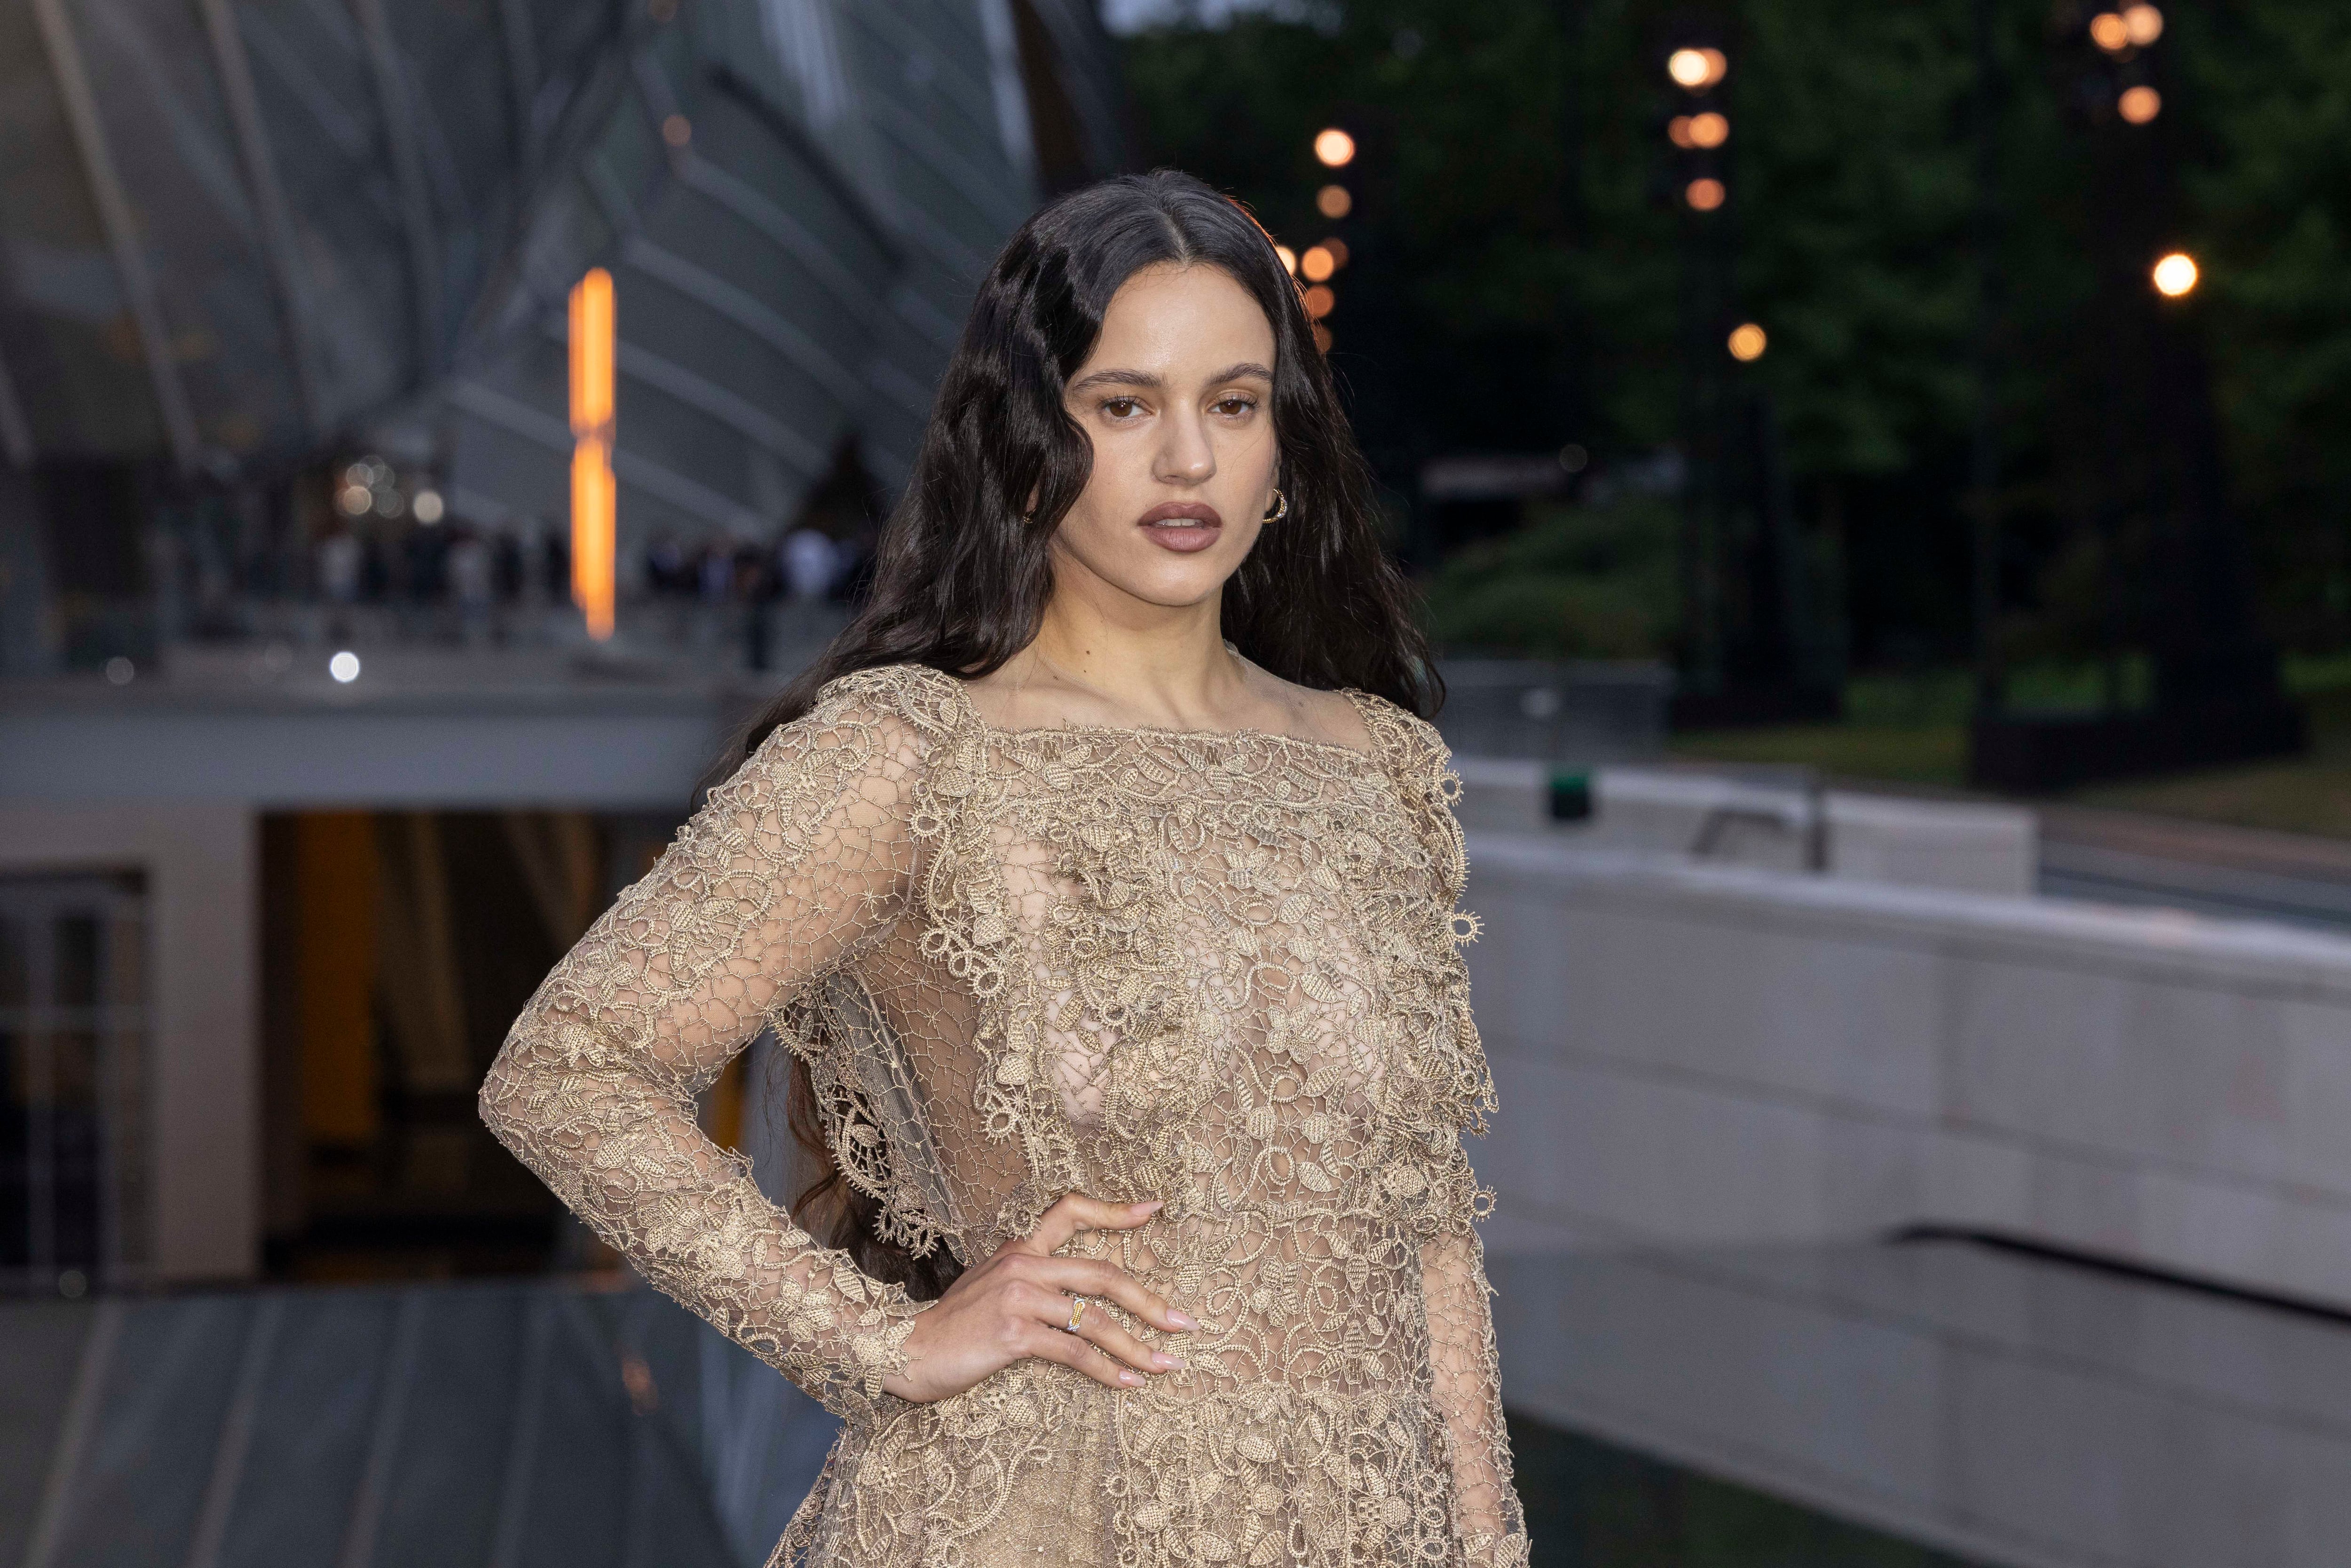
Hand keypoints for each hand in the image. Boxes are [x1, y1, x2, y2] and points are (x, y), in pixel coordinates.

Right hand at [881, 1193, 1196, 1402]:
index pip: (1070, 1211)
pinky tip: (1128, 1384)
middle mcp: (1023, 1263)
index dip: (1114, 1210)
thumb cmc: (953, 1327)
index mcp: (1020, 1248)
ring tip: (1166, 1365)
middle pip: (1102, 1275)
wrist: (904, 1350)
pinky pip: (1074, 1353)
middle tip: (1184, 1324)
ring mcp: (1019, 1297)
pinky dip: (1107, 1370)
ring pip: (1095, 1319)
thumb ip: (1029, 1280)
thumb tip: (1073, 1297)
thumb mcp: (990, 1286)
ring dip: (1137, 1346)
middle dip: (1150, 1301)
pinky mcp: (1014, 1333)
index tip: (1152, 1209)